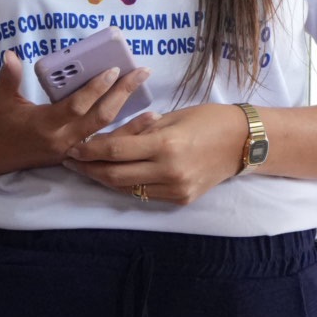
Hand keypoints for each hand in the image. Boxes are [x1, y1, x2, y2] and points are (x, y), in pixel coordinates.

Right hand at [0, 50, 152, 172]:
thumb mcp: (0, 98)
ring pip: (106, 139)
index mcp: (44, 124)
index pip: (76, 105)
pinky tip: (140, 130)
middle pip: (99, 118)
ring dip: (131, 125)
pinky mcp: (74, 157)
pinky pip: (102, 149)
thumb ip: (9, 77)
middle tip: (142, 73)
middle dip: (123, 95)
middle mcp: (61, 140)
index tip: (113, 70)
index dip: (96, 89)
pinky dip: (122, 139)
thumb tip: (12, 55)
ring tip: (155, 112)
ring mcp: (70, 151)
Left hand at [62, 103, 248, 205]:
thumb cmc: (210, 119)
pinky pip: (145, 194)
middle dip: (89, 168)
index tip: (72, 147)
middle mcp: (168, 171)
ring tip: (88, 169)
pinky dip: (128, 185)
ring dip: (104, 179)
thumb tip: (109, 141)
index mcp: (166, 145)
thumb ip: (141, 132)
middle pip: (114, 175)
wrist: (245, 142)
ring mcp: (175, 189)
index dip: (89, 150)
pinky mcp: (181, 199)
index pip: (115, 151)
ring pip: (127, 188)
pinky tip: (117, 176)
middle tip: (71, 161)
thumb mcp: (173, 117)